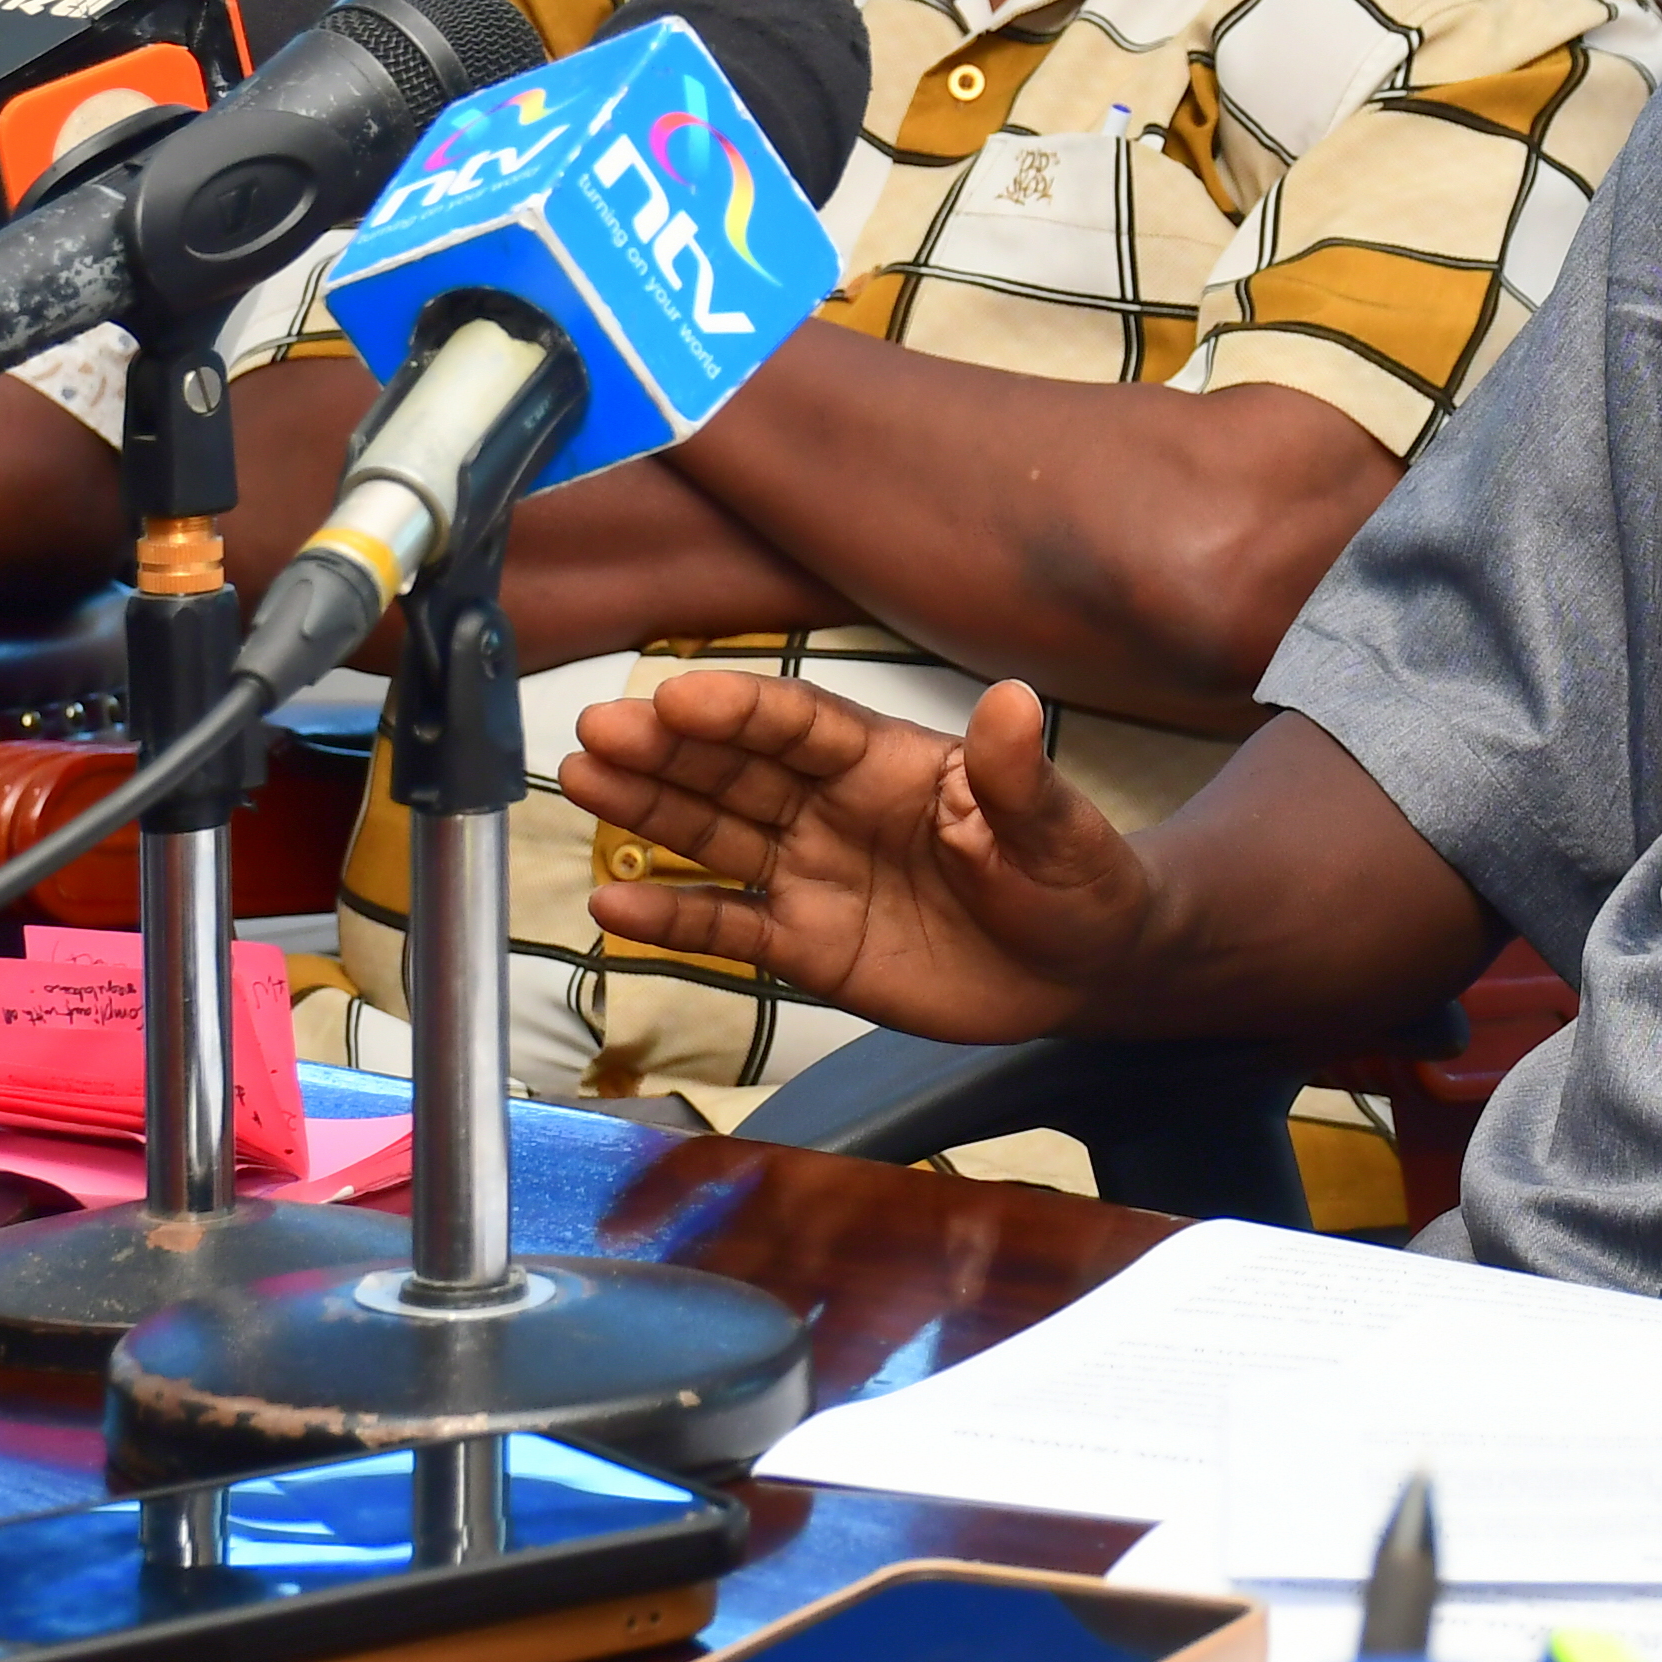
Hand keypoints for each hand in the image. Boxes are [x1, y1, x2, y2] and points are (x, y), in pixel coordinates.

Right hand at [565, 669, 1158, 1045]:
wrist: (1082, 967)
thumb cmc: (1077, 879)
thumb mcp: (1057, 829)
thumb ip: (1018, 776)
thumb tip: (1014, 702)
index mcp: (889, 761)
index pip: (801, 725)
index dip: (740, 710)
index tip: (675, 694)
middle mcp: (835, 807)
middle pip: (738, 771)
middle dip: (668, 749)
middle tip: (596, 729)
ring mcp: (815, 873)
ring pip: (717, 835)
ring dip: (649, 809)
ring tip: (579, 780)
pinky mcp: (808, 944)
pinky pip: (729, 928)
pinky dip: (672, 918)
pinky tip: (612, 903)